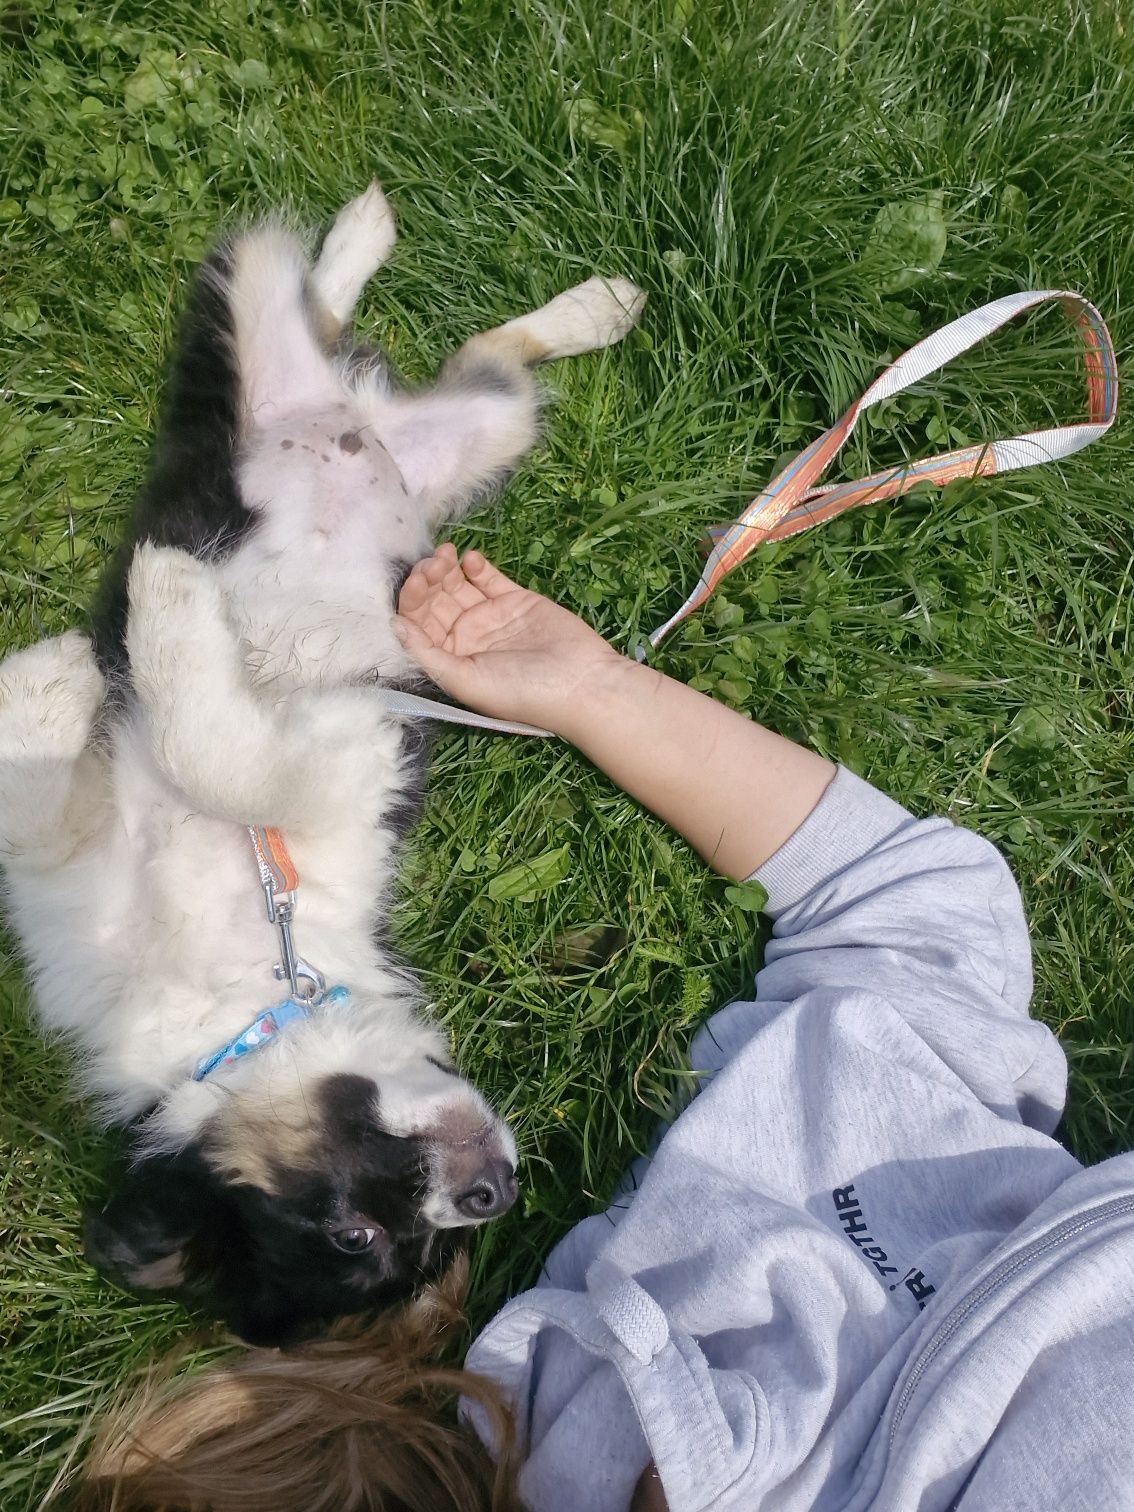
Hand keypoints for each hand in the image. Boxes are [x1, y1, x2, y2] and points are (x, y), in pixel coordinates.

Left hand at [394, 545, 624, 737]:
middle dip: (427, 580)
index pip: (418, 625)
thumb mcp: (466, 681)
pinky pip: (488, 578)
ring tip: (448, 556)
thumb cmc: (522, 692)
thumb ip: (428, 654)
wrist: (580, 683)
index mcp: (450, 660)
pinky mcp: (514, 600)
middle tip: (432, 564)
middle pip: (434, 602)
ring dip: (446, 569)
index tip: (417, 581)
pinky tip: (470, 560)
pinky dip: (475, 566)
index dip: (411, 601)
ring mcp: (489, 616)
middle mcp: (465, 637)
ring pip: (456, 586)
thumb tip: (394, 625)